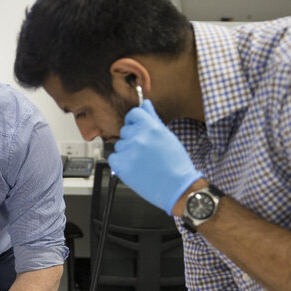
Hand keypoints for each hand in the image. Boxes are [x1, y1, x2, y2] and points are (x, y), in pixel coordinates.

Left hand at [108, 99, 201, 214]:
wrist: (177, 186)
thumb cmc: (175, 163)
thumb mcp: (167, 136)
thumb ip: (153, 118)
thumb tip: (145, 103)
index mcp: (151, 127)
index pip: (133, 114)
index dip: (133, 121)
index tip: (135, 127)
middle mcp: (138, 137)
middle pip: (125, 131)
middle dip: (132, 139)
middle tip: (145, 152)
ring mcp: (129, 151)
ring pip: (120, 145)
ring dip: (127, 152)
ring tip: (142, 162)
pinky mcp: (121, 165)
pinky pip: (113, 158)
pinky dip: (120, 163)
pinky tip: (134, 168)